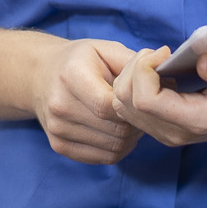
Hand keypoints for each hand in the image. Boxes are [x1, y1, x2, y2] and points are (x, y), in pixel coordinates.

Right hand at [28, 39, 142, 164]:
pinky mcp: (59, 146)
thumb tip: (166, 71)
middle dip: (136, 123)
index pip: (110, 106)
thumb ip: (134, 62)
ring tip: (129, 120)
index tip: (142, 99)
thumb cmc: (80, 60)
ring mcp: (57, 129)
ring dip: (130, 137)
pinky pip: (103, 158)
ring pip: (113, 147)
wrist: (40, 75)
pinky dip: (118, 148)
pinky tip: (118, 132)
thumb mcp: (105, 49)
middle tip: (141, 111)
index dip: (134, 107)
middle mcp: (60, 105)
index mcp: (71, 76)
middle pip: (115, 130)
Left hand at [113, 48, 206, 146]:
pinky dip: (134, 84)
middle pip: (125, 102)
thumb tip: (203, 61)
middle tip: (159, 52)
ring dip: (131, 76)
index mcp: (195, 120)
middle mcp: (174, 132)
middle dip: (133, 69)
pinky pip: (129, 107)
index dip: (143, 70)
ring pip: (121, 105)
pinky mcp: (161, 127)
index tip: (165, 51)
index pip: (145, 101)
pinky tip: (157, 72)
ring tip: (157, 60)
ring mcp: (165, 133)